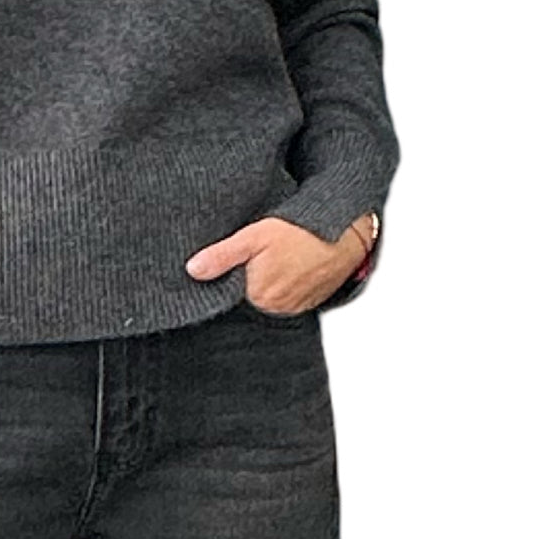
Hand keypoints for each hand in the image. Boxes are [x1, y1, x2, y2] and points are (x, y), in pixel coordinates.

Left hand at [185, 212, 368, 314]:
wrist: (346, 231)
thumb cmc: (301, 230)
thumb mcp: (254, 236)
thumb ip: (222, 256)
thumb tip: (193, 270)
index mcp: (258, 294)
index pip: (229, 294)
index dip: (226, 277)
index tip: (229, 263)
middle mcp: (276, 307)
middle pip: (249, 297)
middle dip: (246, 280)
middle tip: (254, 256)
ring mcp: (295, 306)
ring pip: (269, 298)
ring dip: (267, 283)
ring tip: (272, 260)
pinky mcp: (310, 301)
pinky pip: (289, 297)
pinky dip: (285, 285)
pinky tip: (287, 266)